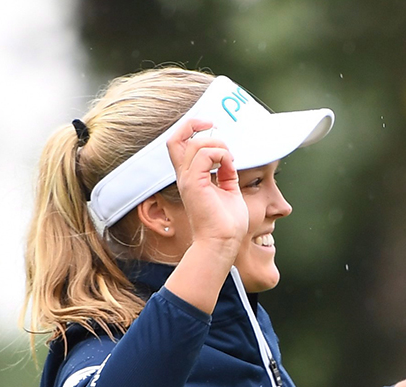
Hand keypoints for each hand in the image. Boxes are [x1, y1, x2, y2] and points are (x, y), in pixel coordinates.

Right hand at [165, 119, 248, 263]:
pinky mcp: (194, 184)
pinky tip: (230, 167)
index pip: (179, 144)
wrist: (223, 243)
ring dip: (219, 146)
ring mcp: (187, 180)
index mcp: (190, 178)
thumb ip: (225, 174)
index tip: (212, 128)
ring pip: (196, 143)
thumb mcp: (228, 191)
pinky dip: (221, 155)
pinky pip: (205, 154)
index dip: (191, 129)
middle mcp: (185, 176)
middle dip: (193, 124)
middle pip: (174, 138)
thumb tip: (229, 161)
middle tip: (214, 126)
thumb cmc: (226, 224)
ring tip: (230, 161)